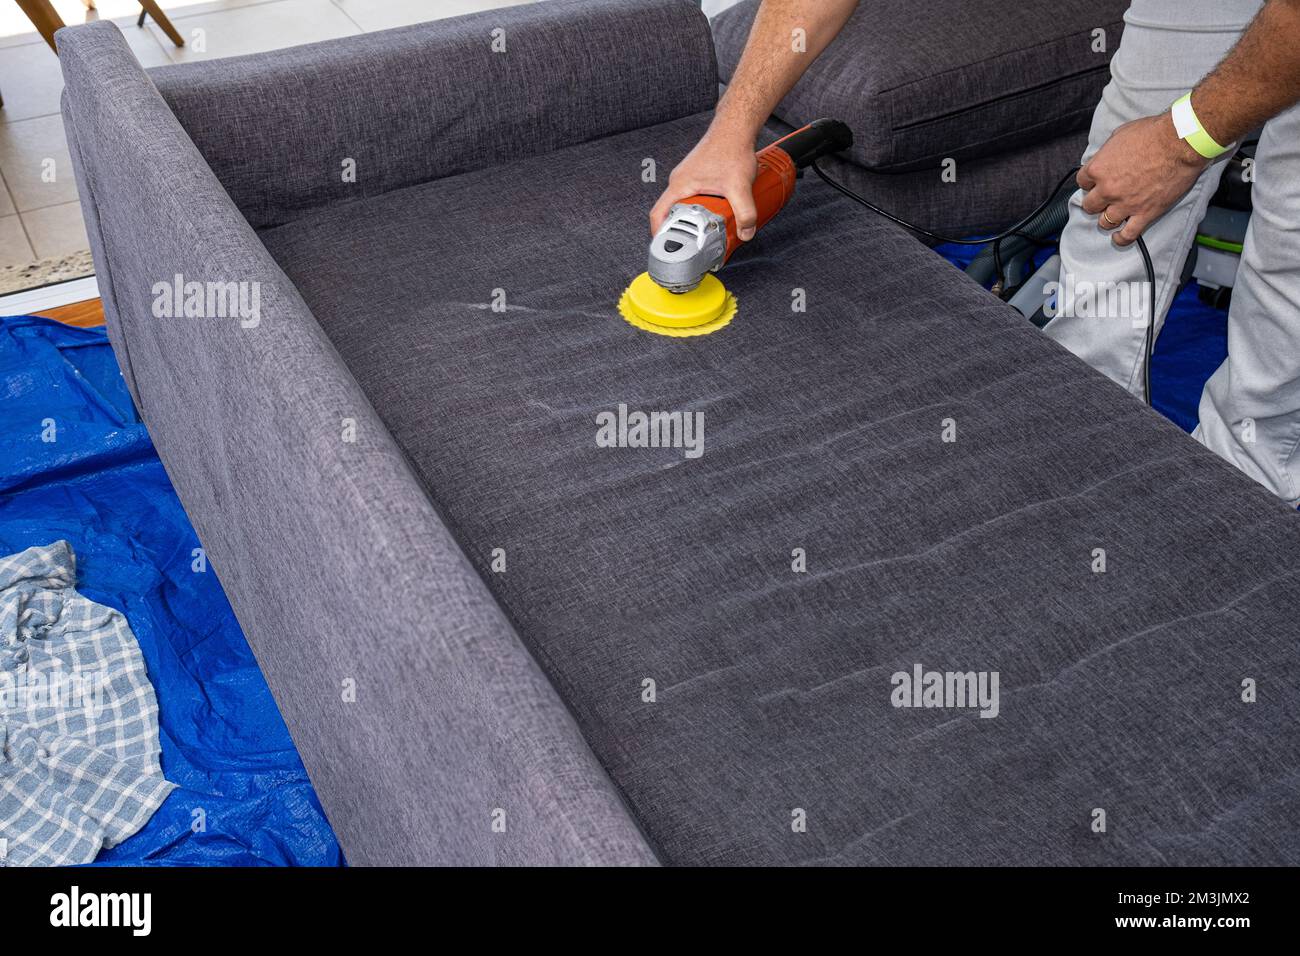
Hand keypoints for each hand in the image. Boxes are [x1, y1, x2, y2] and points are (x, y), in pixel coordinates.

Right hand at [649, 130, 759, 238]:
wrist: (736, 127)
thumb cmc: (731, 147)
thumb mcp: (739, 186)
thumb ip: (745, 212)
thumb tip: (746, 232)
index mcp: (679, 184)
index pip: (658, 214)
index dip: (658, 234)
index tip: (665, 248)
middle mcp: (679, 181)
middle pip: (670, 212)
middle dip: (679, 231)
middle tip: (690, 245)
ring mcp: (687, 177)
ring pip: (683, 204)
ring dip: (691, 220)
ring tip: (704, 232)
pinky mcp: (697, 175)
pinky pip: (692, 196)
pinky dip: (700, 209)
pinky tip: (715, 213)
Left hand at [1077, 113, 1210, 246]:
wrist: (1180, 142)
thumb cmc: (1153, 133)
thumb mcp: (1121, 134)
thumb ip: (1108, 151)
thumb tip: (1107, 157)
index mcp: (1098, 169)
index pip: (1082, 182)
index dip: (1090, 182)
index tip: (1096, 182)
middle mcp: (1107, 189)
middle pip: (1090, 205)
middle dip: (1096, 202)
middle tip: (1105, 199)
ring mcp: (1125, 204)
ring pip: (1105, 222)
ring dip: (1108, 218)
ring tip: (1114, 215)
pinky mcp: (1144, 213)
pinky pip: (1128, 235)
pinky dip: (1121, 238)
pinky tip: (1119, 237)